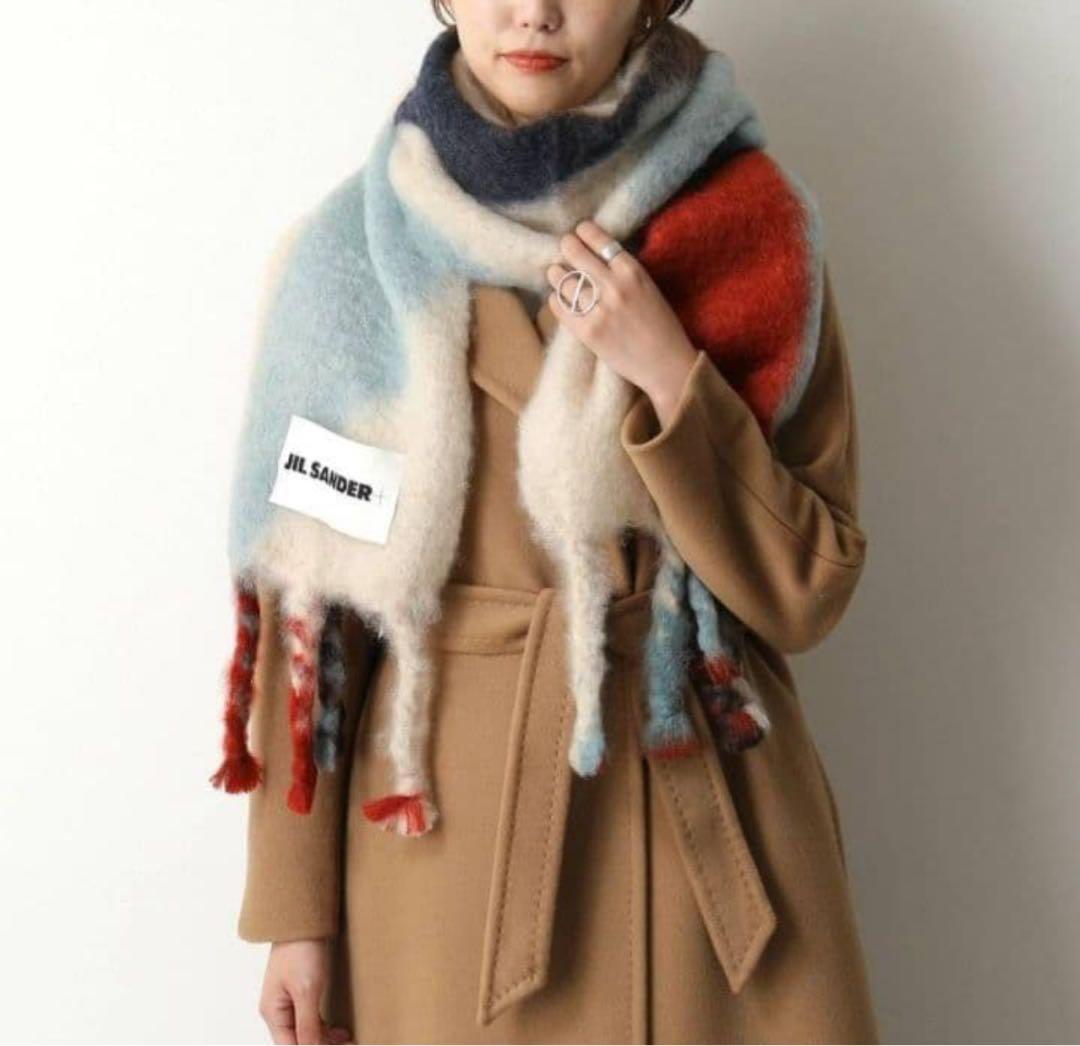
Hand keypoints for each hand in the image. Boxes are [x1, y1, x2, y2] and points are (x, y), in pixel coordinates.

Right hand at [259, 939, 351, 1044]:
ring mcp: (288, 1000)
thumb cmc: (301, 951)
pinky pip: (310, 1018)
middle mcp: (277, 1010)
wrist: (303, 916)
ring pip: (306, 1031)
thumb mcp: (307, 990)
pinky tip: (340, 1030)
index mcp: (273, 1013)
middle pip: (298, 1041)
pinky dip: (325, 1027)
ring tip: (349, 1040)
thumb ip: (308, 1025)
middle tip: (349, 1044)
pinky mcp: (300, 990)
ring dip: (325, 1039)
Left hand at [546, 218, 699, 426]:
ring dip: (557, 274)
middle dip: (566, 246)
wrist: (666, 365)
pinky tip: (561, 299)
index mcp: (633, 271)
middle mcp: (614, 287)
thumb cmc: (662, 326)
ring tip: (557, 274)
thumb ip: (624, 271)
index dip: (584, 232)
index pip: (599, 239)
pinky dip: (556, 300)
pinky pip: (560, 307)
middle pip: (575, 253)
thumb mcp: (649, 288)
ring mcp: (599, 310)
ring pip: (562, 279)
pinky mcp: (588, 332)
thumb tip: (595, 255)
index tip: (579, 232)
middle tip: (564, 248)